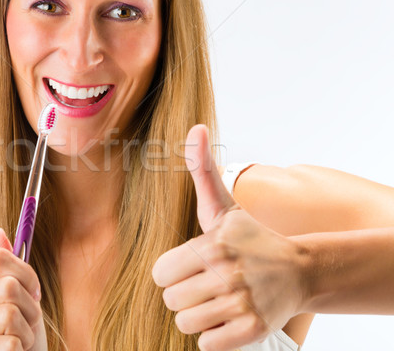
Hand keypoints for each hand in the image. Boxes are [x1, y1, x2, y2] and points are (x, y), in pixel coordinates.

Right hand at [0, 228, 47, 350]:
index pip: (0, 259)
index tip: (32, 294)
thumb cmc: (20, 334)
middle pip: (8, 286)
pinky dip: (22, 349)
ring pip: (10, 314)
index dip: (27, 275)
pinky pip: (11, 342)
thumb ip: (6, 267)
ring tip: (20, 341)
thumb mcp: (19, 298)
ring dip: (27, 331)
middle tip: (28, 323)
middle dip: (30, 308)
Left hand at [152, 125, 305, 350]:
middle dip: (184, 294)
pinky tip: (227, 317)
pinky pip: (207, 345)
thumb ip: (202, 170)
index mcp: (212, 245)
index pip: (159, 274)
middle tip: (207, 283)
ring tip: (217, 300)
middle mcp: (226, 275)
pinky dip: (213, 336)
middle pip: (170, 300)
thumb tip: (194, 128)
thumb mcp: (224, 206)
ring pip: (186, 324)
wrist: (298, 270)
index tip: (190, 266)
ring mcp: (240, 305)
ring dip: (198, 315)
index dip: (171, 272)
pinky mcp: (252, 330)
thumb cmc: (251, 238)